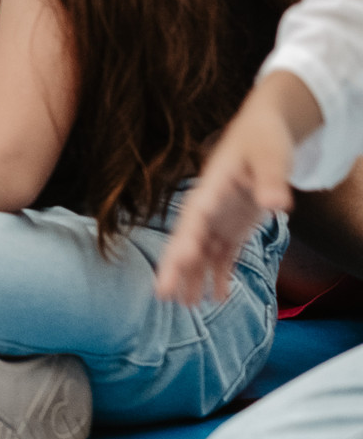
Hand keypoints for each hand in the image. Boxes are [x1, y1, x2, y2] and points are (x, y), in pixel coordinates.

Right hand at [155, 97, 297, 305]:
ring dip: (193, 277)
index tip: (179, 259)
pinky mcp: (232, 227)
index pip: (194, 215)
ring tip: (186, 306)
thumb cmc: (263, 139)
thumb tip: (276, 204)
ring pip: (200, 253)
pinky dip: (219, 276)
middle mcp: (208, 207)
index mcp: (211, 187)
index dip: (186, 238)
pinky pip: (222, 256)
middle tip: (163, 293)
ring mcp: (218, 219)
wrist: (263, 132)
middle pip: (187, 239)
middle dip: (176, 266)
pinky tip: (218, 298)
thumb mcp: (271, 156)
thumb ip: (271, 179)